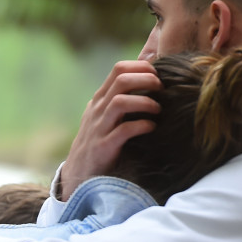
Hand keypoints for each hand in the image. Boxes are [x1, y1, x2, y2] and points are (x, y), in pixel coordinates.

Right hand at [58, 60, 160, 199]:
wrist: (78, 174)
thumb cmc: (99, 142)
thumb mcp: (104, 116)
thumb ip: (118, 100)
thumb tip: (149, 84)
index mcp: (100, 99)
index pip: (119, 69)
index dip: (142, 67)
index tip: (159, 76)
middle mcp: (98, 109)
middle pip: (122, 80)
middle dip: (147, 80)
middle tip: (162, 89)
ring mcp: (99, 127)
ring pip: (120, 102)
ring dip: (144, 102)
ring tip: (158, 109)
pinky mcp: (103, 147)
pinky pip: (123, 130)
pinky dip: (141, 126)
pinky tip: (151, 128)